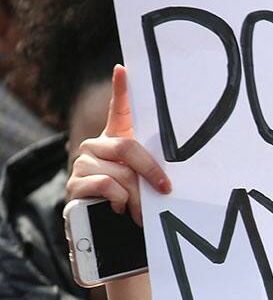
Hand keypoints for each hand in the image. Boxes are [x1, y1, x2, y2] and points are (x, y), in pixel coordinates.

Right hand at [66, 64, 170, 225]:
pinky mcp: (75, 183)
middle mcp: (96, 145)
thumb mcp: (147, 182)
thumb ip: (153, 167)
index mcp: (116, 140)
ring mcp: (83, 162)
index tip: (124, 69)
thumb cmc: (134, 201)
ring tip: (139, 210)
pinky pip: (106, 185)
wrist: (112, 231)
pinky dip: (119, 200)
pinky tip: (118, 209)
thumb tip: (170, 171)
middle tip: (165, 190)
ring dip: (136, 196)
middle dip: (150, 171)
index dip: (121, 89)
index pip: (119, 109)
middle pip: (127, 148)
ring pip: (119, 173)